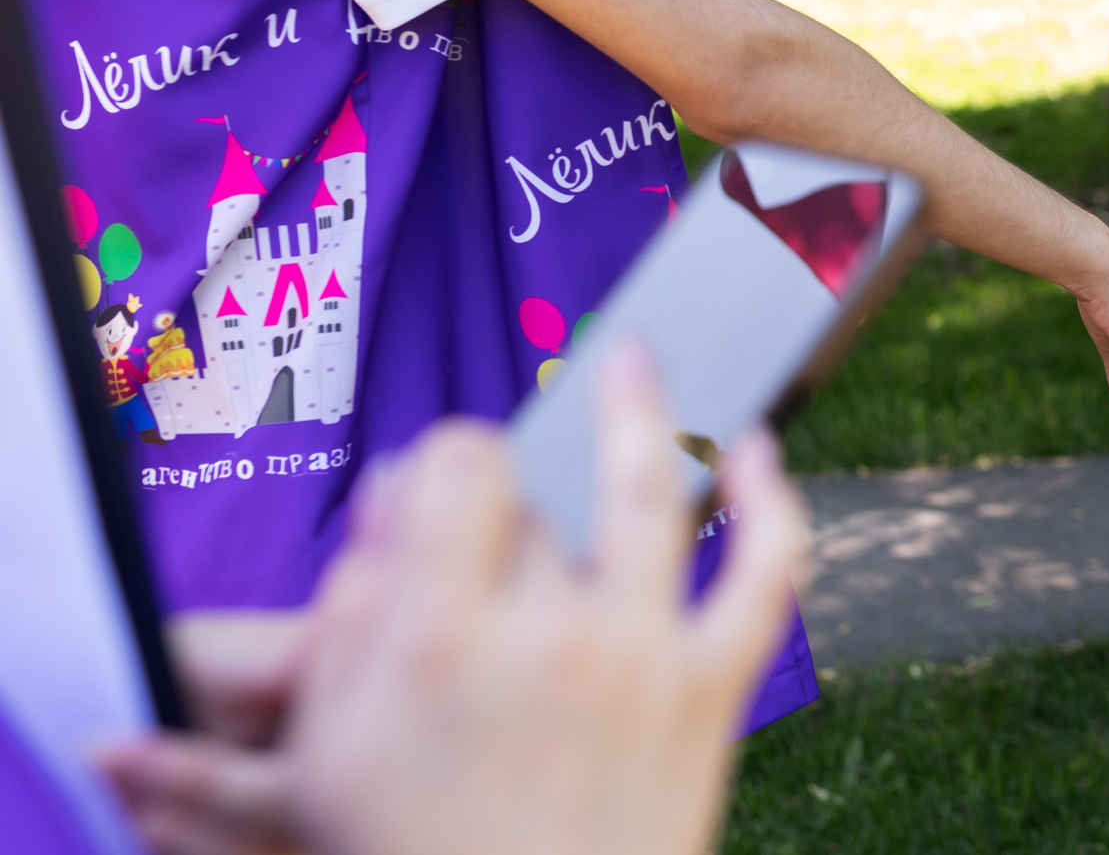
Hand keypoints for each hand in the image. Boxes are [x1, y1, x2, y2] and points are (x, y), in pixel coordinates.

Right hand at [101, 347, 807, 854]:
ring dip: (645, 407)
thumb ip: (346, 623)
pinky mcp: (715, 689)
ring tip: (639, 353)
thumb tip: (384, 502)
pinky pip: (766, 571)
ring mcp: (642, 653)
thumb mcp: (329, 762)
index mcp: (434, 639)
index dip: (448, 462)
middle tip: (495, 539)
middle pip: (536, 500)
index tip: (441, 487)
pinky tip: (755, 446)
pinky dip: (771, 500)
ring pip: (649, 490)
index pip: (455, 467)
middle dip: (513, 502)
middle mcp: (545, 630)